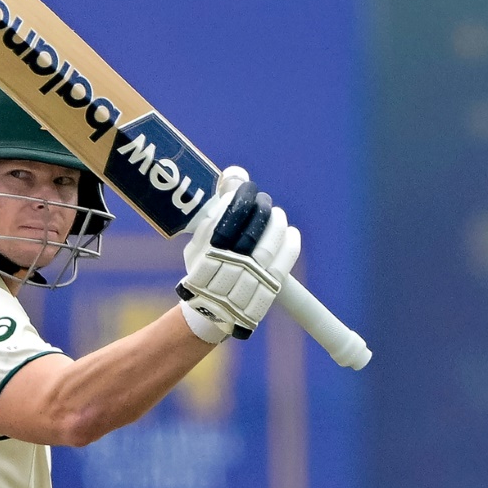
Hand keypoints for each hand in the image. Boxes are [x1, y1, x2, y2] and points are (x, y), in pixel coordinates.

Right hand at [177, 168, 300, 343]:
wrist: (210, 312)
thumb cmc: (204, 269)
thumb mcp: (196, 245)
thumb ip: (212, 214)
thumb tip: (234, 175)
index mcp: (205, 251)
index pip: (225, 215)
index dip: (238, 197)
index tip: (243, 188)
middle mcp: (226, 265)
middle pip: (251, 227)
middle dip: (260, 208)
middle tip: (263, 201)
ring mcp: (248, 278)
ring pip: (269, 243)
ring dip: (277, 223)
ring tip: (277, 215)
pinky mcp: (267, 289)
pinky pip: (285, 261)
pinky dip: (291, 243)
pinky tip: (291, 232)